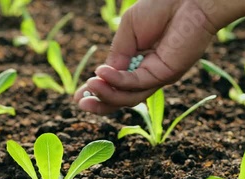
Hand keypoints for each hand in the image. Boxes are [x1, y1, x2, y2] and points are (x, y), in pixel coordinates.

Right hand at [74, 0, 217, 114]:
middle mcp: (149, 74)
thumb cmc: (160, 8)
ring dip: (107, 95)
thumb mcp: (128, 33)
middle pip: (123, 98)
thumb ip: (117, 56)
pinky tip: (101, 74)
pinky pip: (137, 84)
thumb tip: (102, 76)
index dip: (98, 92)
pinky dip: (117, 81)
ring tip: (89, 87)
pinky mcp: (166, 74)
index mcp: (139, 63)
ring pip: (130, 97)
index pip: (116, 85)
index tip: (78, 97)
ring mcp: (158, 77)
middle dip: (100, 103)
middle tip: (80, 104)